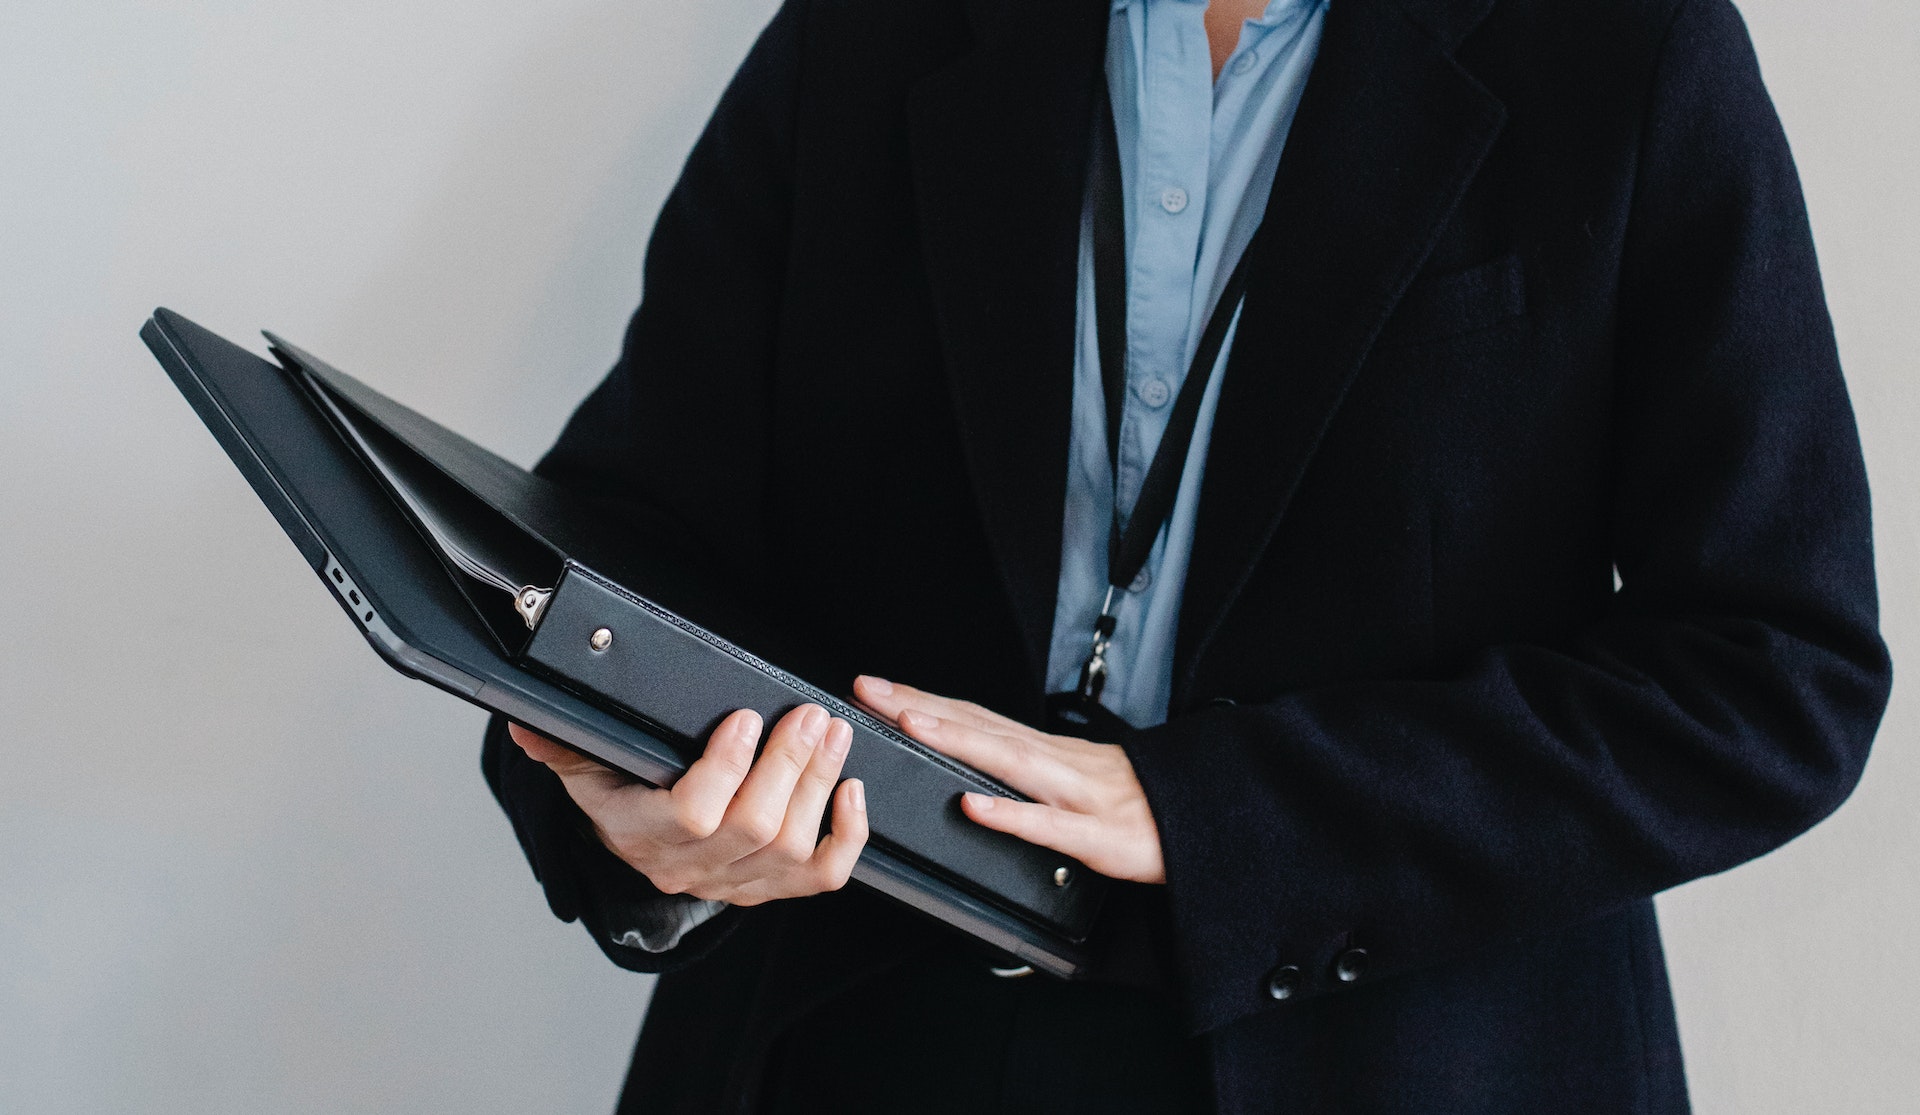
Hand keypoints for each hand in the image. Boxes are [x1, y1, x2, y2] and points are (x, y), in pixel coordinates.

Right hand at [507, 705, 866, 905]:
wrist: (641, 852)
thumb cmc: (622, 798)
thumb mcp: (586, 770)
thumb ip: (563, 746)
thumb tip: (527, 723)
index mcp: (641, 833)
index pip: (691, 814)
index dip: (725, 768)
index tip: (744, 718)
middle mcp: (691, 867)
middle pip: (753, 826)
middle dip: (789, 763)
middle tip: (809, 714)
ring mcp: (737, 883)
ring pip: (791, 845)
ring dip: (819, 784)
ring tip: (833, 733)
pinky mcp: (774, 888)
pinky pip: (822, 876)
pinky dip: (848, 837)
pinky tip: (853, 791)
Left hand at [852, 676, 1164, 883]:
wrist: (1207, 821)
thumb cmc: (1139, 803)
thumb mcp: (1077, 778)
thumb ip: (1028, 771)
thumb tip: (977, 761)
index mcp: (1047, 752)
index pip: (974, 718)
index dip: (923, 701)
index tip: (876, 687)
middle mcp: (1057, 763)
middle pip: (979, 727)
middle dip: (921, 706)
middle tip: (868, 690)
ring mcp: (1076, 796)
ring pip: (1008, 762)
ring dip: (957, 740)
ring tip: (909, 724)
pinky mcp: (1097, 837)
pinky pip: (1048, 826)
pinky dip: (1010, 815)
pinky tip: (974, 807)